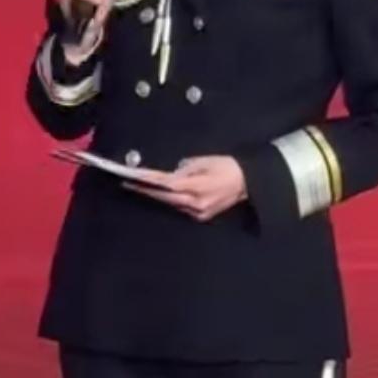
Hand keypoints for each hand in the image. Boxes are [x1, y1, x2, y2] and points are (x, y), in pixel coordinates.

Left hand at [123, 156, 247, 220]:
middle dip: (146, 190)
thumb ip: (185, 169)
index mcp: (197, 187)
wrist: (248, 182)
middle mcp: (196, 203)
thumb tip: (170, 174)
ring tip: (139, 187)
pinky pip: (181, 208)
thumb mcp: (205, 161)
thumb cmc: (228, 167)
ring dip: (156, 195)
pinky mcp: (202, 216)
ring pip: (171, 204)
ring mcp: (199, 212)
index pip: (166, 184)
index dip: (149, 182)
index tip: (134, 178)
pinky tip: (160, 194)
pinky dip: (170, 200)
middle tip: (129, 184)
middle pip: (165, 197)